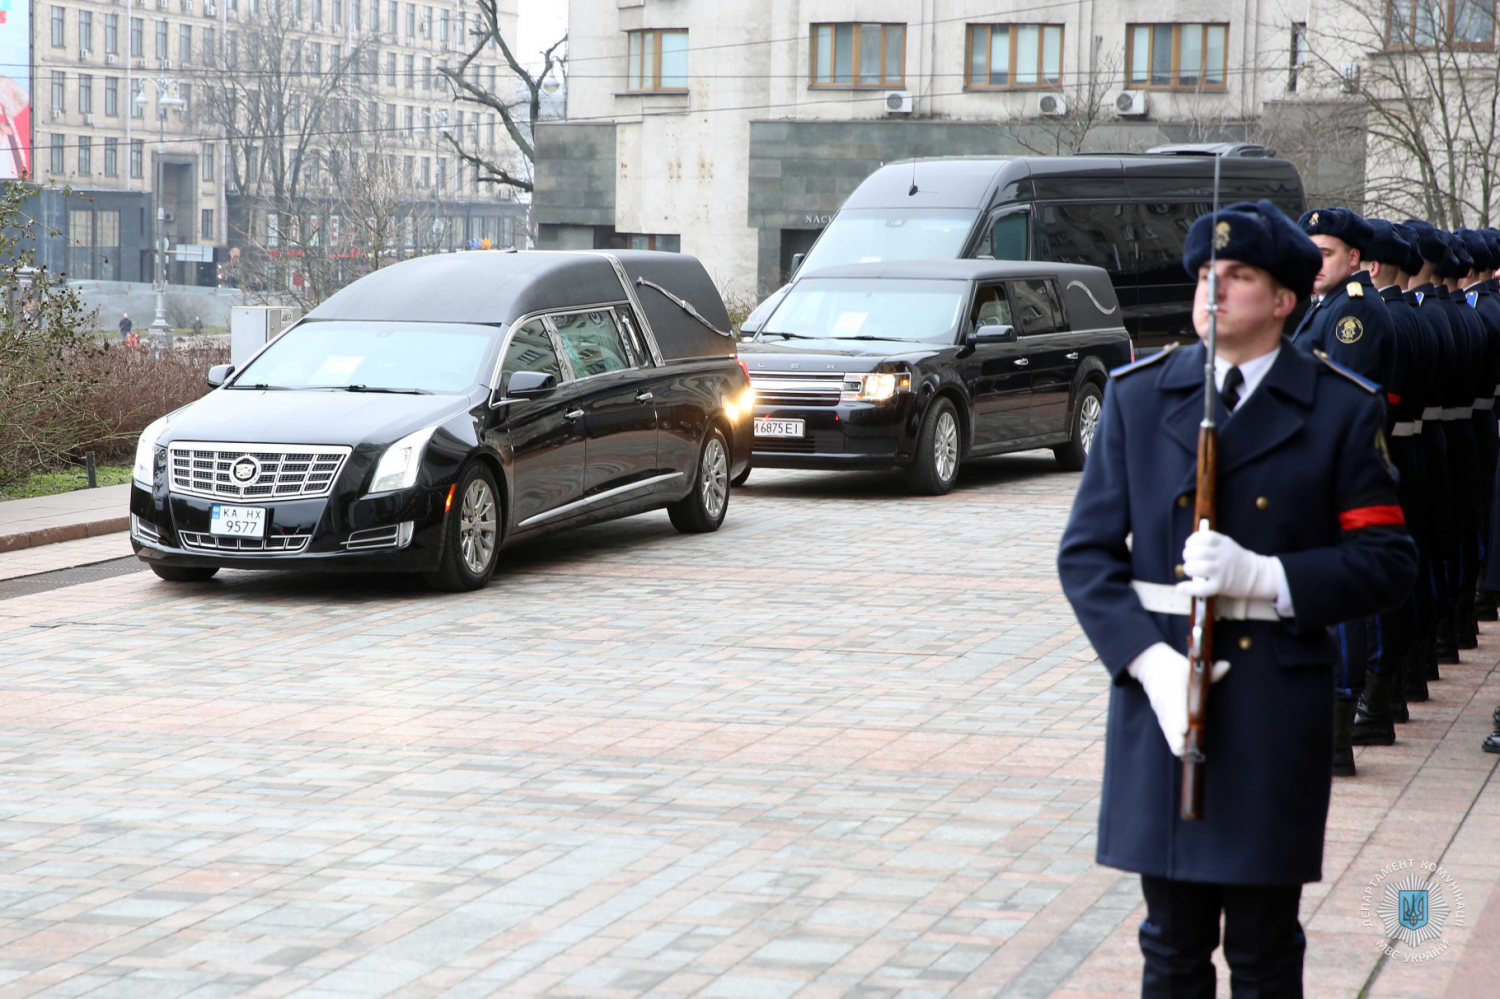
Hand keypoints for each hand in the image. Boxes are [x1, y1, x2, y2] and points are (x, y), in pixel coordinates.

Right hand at [1127, 642, 1231, 756]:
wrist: (1150, 665)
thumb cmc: (1175, 667)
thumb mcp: (1190, 665)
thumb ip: (1209, 671)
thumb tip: (1226, 666)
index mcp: (1171, 685)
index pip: (1173, 702)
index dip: (1178, 717)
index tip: (1183, 729)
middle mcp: (1164, 699)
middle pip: (1168, 719)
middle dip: (1175, 734)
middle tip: (1182, 748)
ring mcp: (1161, 709)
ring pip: (1166, 726)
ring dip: (1174, 740)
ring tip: (1183, 753)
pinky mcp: (1161, 716)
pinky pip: (1166, 729)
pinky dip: (1172, 739)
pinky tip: (1181, 751)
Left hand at [1177, 528, 1279, 599]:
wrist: (1256, 575)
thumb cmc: (1235, 559)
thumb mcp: (1226, 544)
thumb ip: (1210, 543)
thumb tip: (1188, 546)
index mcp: (1223, 543)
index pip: (1205, 537)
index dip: (1192, 540)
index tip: (1189, 544)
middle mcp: (1223, 556)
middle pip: (1199, 553)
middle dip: (1188, 555)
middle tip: (1189, 559)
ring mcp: (1222, 571)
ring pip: (1200, 568)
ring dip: (1189, 569)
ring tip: (1190, 570)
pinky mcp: (1221, 586)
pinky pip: (1202, 588)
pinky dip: (1188, 589)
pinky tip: (1180, 588)